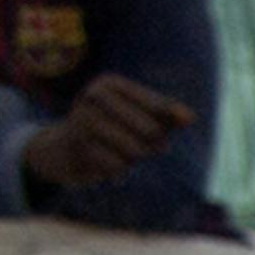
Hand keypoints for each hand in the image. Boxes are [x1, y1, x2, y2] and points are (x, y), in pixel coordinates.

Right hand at [23, 72, 186, 191]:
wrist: (64, 149)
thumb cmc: (112, 130)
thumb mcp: (141, 118)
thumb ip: (168, 116)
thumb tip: (190, 118)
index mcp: (111, 84)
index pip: (159, 106)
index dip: (169, 124)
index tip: (169, 129)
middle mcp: (94, 95)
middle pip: (151, 131)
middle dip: (152, 146)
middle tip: (141, 146)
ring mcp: (83, 119)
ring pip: (136, 151)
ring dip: (134, 160)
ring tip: (120, 153)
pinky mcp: (78, 146)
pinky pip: (118, 166)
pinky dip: (118, 170)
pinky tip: (105, 163)